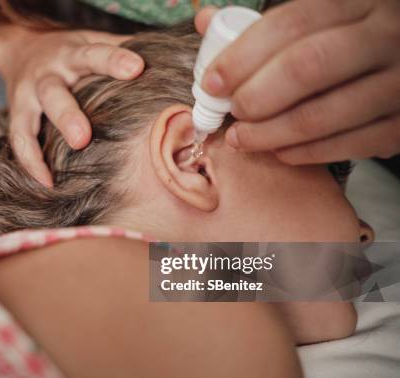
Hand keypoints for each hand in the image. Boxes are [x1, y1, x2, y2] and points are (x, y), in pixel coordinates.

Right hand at [0, 27, 143, 185]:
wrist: (18, 47)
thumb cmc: (69, 52)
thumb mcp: (91, 41)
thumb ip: (121, 50)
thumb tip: (167, 57)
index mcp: (71, 54)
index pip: (93, 54)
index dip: (113, 60)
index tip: (137, 68)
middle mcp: (47, 74)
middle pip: (53, 93)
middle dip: (67, 116)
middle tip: (82, 138)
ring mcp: (28, 96)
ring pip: (30, 120)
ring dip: (41, 148)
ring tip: (56, 173)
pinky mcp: (16, 113)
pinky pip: (19, 140)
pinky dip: (30, 163)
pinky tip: (47, 183)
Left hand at [195, 0, 399, 163]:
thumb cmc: (350, 42)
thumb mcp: (320, 19)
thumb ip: (265, 25)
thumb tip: (206, 21)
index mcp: (358, 2)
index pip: (291, 23)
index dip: (243, 56)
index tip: (213, 82)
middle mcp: (385, 36)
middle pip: (306, 67)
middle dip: (255, 96)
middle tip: (232, 112)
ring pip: (322, 115)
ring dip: (270, 134)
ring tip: (241, 139)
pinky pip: (348, 146)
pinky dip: (305, 153)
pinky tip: (280, 151)